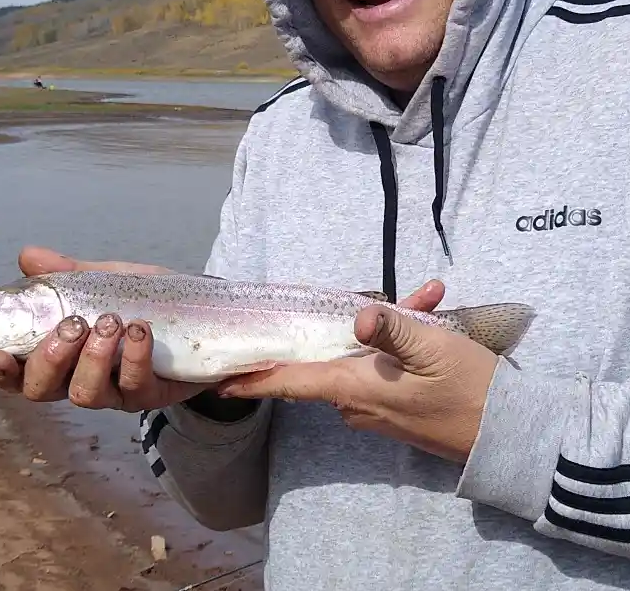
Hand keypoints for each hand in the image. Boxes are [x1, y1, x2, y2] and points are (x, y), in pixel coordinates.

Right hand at [0, 245, 205, 410]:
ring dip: (92, 356)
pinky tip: (140, 328)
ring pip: (85, 394)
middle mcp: (80, 378)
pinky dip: (135, 354)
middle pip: (42, 391)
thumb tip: (27, 255)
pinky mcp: (151, 394)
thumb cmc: (142, 298)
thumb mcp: (105, 280)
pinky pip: (135, 384)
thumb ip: (68, 273)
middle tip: (72, 324)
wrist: (202, 312)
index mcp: (61, 353)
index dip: (2, 371)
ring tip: (110, 321)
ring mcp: (115, 391)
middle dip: (50, 357)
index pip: (18, 372)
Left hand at [216, 280, 498, 462]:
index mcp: (356, 387)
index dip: (256, 380)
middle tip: (370, 294)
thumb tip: (358, 316)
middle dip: (338, 324)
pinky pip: (383, 370)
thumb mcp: (434, 350)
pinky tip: (431, 315)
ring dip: (384, 330)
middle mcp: (357, 402)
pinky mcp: (396, 410)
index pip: (293, 382)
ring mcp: (377, 409)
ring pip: (360, 359)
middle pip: (328, 360)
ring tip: (426, 300)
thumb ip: (393, 330)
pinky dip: (398, 346)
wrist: (510, 438)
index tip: (222, 382)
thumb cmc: (471, 391)